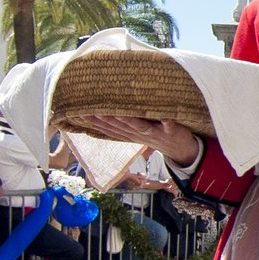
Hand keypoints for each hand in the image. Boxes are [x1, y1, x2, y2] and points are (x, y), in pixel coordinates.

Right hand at [74, 115, 200, 163]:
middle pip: (122, 128)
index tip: (80, 113)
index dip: (95, 122)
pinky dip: (168, 122)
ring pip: (141, 128)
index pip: (110, 128)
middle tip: (94, 111)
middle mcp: (139, 134)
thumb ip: (119, 123)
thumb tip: (99, 112)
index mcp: (130, 134)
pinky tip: (166, 116)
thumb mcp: (134, 130)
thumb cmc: (153, 133)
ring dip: (131, 121)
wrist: (179, 148)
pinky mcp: (171, 131)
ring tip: (120, 113)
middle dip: (109, 120)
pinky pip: (170, 126)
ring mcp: (155, 133)